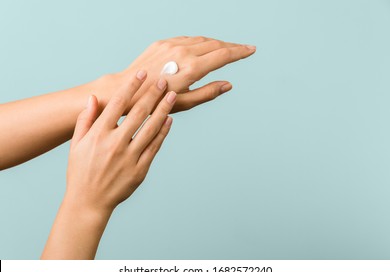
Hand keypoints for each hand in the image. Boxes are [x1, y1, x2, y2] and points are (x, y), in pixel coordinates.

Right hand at [66, 71, 173, 213]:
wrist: (89, 202)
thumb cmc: (80, 171)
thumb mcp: (76, 144)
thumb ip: (85, 119)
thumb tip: (94, 97)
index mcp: (98, 134)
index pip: (118, 103)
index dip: (132, 86)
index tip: (142, 73)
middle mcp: (115, 143)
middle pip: (138, 113)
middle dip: (152, 94)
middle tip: (164, 80)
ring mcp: (129, 157)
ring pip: (151, 128)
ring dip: (163, 110)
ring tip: (172, 95)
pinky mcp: (140, 169)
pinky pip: (155, 147)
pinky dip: (163, 132)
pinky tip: (169, 120)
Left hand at [93, 36, 255, 112]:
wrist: (126, 91)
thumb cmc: (155, 103)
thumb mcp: (185, 102)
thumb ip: (208, 92)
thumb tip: (228, 84)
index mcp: (191, 68)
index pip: (223, 55)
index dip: (240, 52)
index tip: (251, 49)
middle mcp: (182, 52)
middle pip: (215, 44)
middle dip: (231, 46)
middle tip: (243, 49)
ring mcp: (171, 45)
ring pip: (201, 39)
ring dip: (216, 43)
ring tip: (227, 49)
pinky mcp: (161, 43)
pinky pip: (187, 39)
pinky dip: (200, 42)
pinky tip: (204, 47)